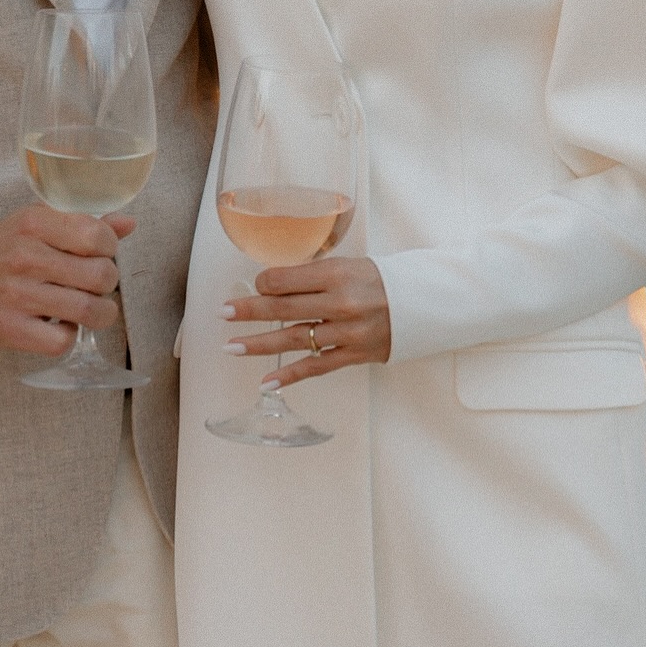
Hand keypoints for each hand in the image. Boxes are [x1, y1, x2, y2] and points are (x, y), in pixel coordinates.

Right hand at [0, 207, 134, 354]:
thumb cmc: (3, 247)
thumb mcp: (37, 223)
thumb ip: (84, 223)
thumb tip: (129, 225)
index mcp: (35, 223)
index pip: (98, 236)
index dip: (110, 248)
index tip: (100, 254)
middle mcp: (26, 256)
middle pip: (101, 276)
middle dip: (107, 282)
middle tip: (95, 284)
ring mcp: (17, 295)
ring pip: (89, 310)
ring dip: (100, 313)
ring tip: (89, 308)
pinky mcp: (10, 329)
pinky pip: (63, 341)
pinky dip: (70, 335)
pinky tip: (61, 324)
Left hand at [221, 255, 390, 387]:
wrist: (422, 303)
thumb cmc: (380, 280)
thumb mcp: (348, 265)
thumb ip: (313, 275)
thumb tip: (271, 285)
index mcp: (337, 274)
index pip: (286, 279)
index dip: (264, 282)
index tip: (254, 285)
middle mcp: (340, 303)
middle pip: (283, 308)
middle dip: (249, 311)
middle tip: (223, 313)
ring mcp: (347, 333)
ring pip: (294, 339)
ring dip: (259, 344)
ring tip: (232, 346)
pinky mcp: (354, 355)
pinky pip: (315, 367)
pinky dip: (289, 376)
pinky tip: (266, 382)